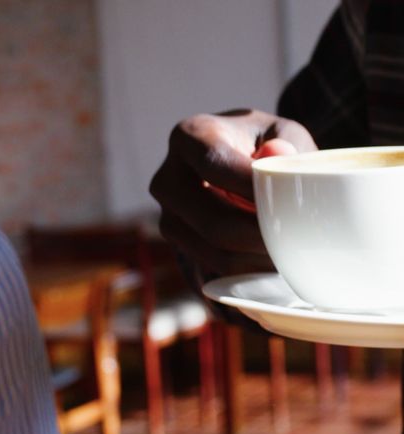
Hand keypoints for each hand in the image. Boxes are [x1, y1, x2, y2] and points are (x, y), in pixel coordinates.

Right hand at [149, 108, 316, 274]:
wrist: (233, 158)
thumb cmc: (262, 143)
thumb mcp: (282, 131)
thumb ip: (288, 143)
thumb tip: (281, 157)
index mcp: (189, 137)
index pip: (215, 165)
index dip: (252, 188)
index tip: (290, 201)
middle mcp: (167, 179)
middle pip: (213, 222)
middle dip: (261, 236)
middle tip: (300, 239)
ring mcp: (167, 215)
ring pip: (214, 251)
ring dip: (257, 257)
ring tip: (293, 249)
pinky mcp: (177, 241)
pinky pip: (215, 265)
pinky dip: (249, 267)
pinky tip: (274, 256)